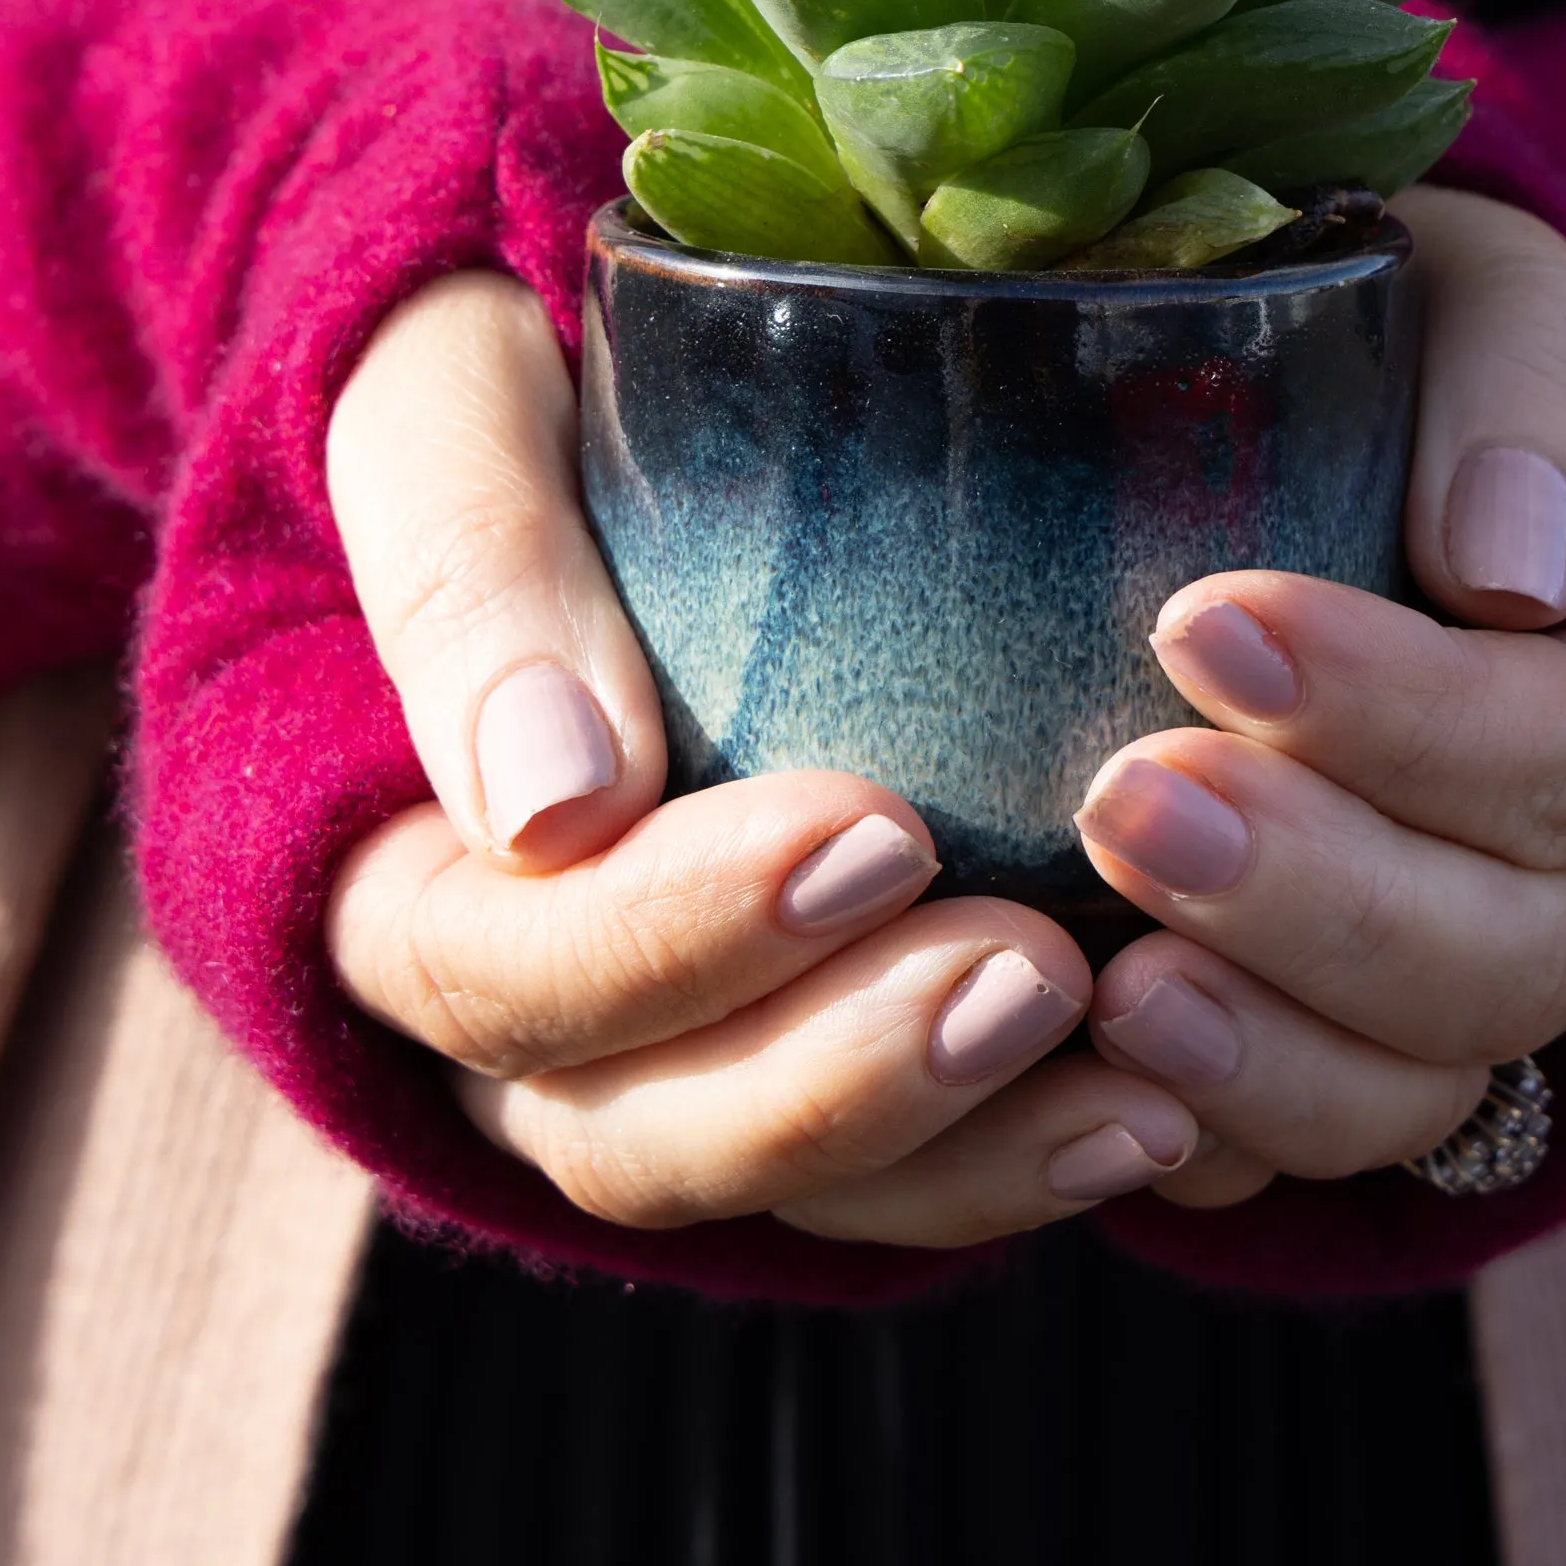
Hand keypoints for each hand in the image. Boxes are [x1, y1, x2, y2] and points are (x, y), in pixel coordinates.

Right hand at [323, 273, 1197, 1246]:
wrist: (609, 406)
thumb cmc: (514, 381)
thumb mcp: (457, 404)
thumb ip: (471, 567)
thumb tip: (551, 800)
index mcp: (399, 864)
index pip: (487, 970)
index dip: (667, 939)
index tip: (874, 831)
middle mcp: (523, 1003)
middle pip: (632, 1128)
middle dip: (835, 1078)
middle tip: (1032, 970)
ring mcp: (668, 1046)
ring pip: (777, 1185)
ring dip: (957, 1149)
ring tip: (1146, 1092)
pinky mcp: (806, 1038)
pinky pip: (895, 1166)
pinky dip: (1022, 1152)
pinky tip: (1167, 1110)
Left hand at [1080, 187, 1565, 1202]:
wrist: (1288, 444)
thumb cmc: (1392, 350)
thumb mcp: (1478, 300)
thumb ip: (1527, 386)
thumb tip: (1518, 564)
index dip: (1410, 715)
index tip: (1210, 622)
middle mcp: (1564, 875)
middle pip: (1509, 955)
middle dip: (1321, 895)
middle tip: (1125, 799)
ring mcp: (1439, 986)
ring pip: (1416, 1088)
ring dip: (1270, 1054)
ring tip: (1116, 989)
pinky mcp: (1315, 1051)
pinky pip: (1295, 1156)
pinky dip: (1206, 1136)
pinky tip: (1088, 1074)